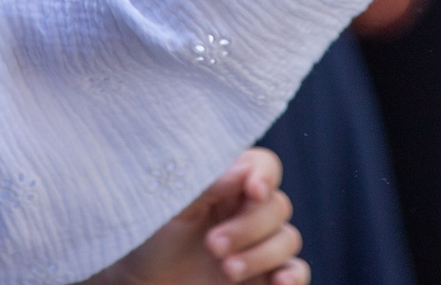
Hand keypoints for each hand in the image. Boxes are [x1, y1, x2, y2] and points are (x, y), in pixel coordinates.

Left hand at [85, 149, 307, 284]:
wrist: (143, 281)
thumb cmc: (153, 237)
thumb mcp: (172, 207)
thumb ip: (207, 185)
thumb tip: (243, 170)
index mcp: (230, 184)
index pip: (264, 166)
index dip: (265, 175)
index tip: (254, 191)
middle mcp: (250, 211)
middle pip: (277, 207)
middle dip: (247, 228)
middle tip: (213, 245)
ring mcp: (260, 245)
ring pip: (288, 239)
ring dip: (261, 254)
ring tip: (226, 269)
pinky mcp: (264, 278)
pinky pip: (297, 272)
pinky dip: (294, 276)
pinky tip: (280, 281)